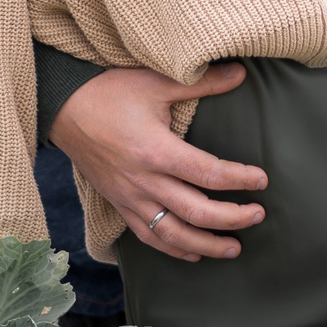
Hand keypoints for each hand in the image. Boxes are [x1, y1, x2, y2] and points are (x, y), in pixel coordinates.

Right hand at [49, 62, 267, 262]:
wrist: (64, 109)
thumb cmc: (111, 92)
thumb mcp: (157, 82)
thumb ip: (202, 82)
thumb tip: (241, 73)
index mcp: (156, 150)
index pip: (208, 173)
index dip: (239, 179)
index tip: (262, 180)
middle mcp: (144, 181)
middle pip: (196, 212)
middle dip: (232, 219)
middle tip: (258, 214)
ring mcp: (130, 198)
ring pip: (173, 234)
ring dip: (207, 245)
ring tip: (235, 247)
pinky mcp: (119, 205)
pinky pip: (148, 237)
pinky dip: (173, 249)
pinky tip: (194, 253)